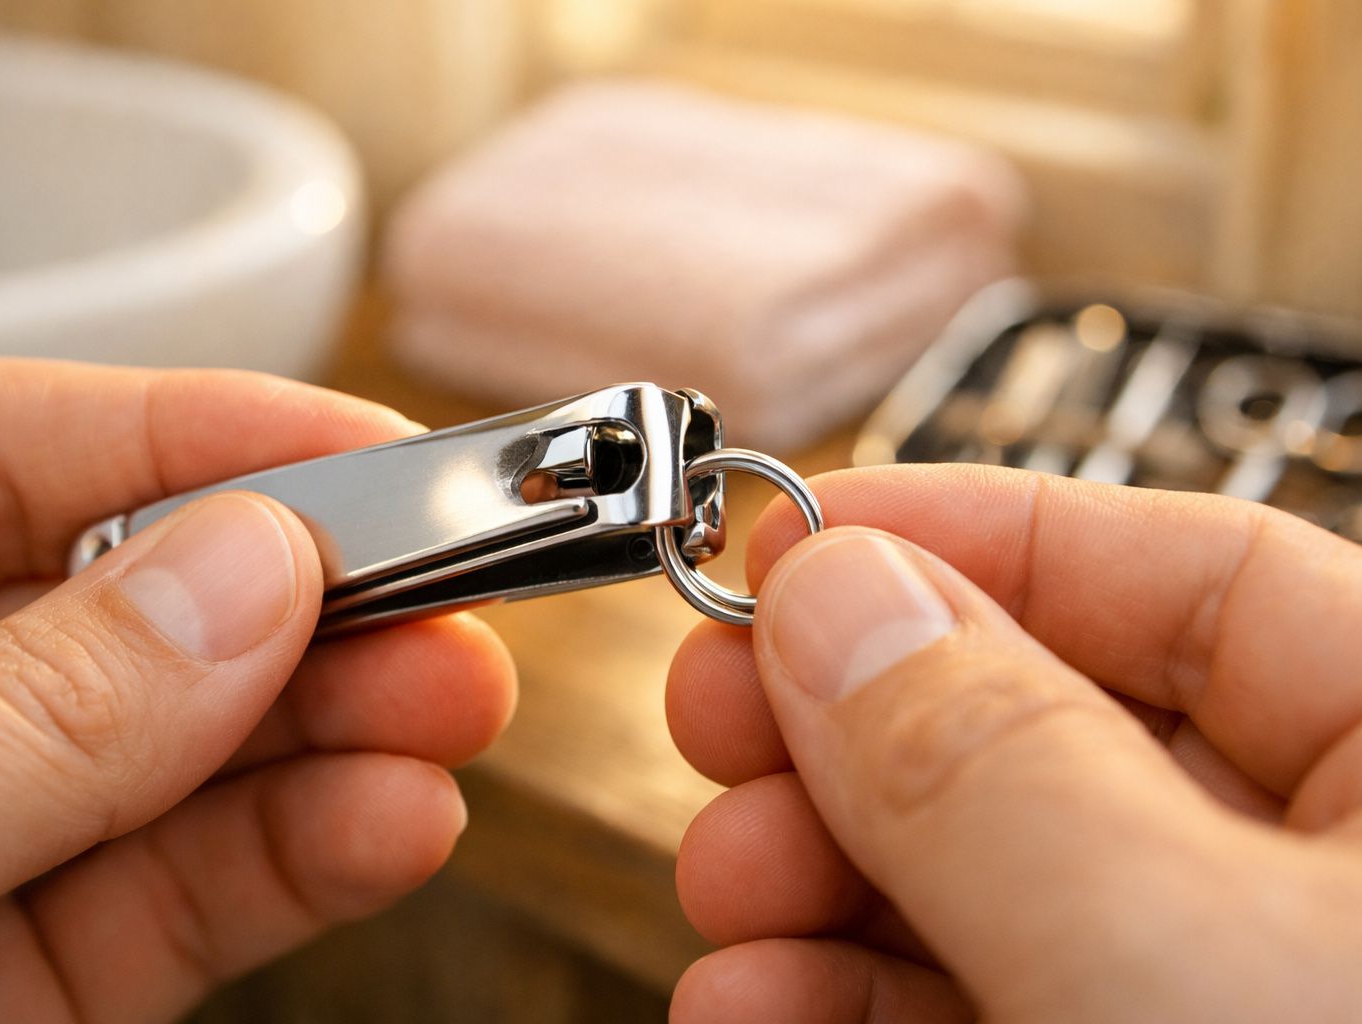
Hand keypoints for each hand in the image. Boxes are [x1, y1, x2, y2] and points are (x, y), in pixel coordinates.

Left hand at [0, 361, 515, 1021]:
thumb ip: (41, 710)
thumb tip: (244, 570)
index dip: (179, 428)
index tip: (359, 443)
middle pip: (113, 602)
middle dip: (299, 593)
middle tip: (447, 586)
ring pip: (172, 756)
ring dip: (336, 726)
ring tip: (455, 703)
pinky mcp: (17, 996)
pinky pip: (178, 901)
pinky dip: (301, 860)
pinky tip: (396, 819)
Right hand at [667, 464, 1361, 1021]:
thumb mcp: (1174, 952)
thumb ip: (994, 759)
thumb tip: (838, 594)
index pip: (1209, 577)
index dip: (984, 536)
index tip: (800, 539)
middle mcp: (1337, 886)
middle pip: (1060, 732)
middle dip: (854, 729)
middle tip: (716, 715)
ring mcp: (1235, 995)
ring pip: (998, 883)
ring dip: (821, 878)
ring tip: (723, 889)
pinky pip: (984, 1007)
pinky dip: (849, 998)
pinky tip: (756, 1000)